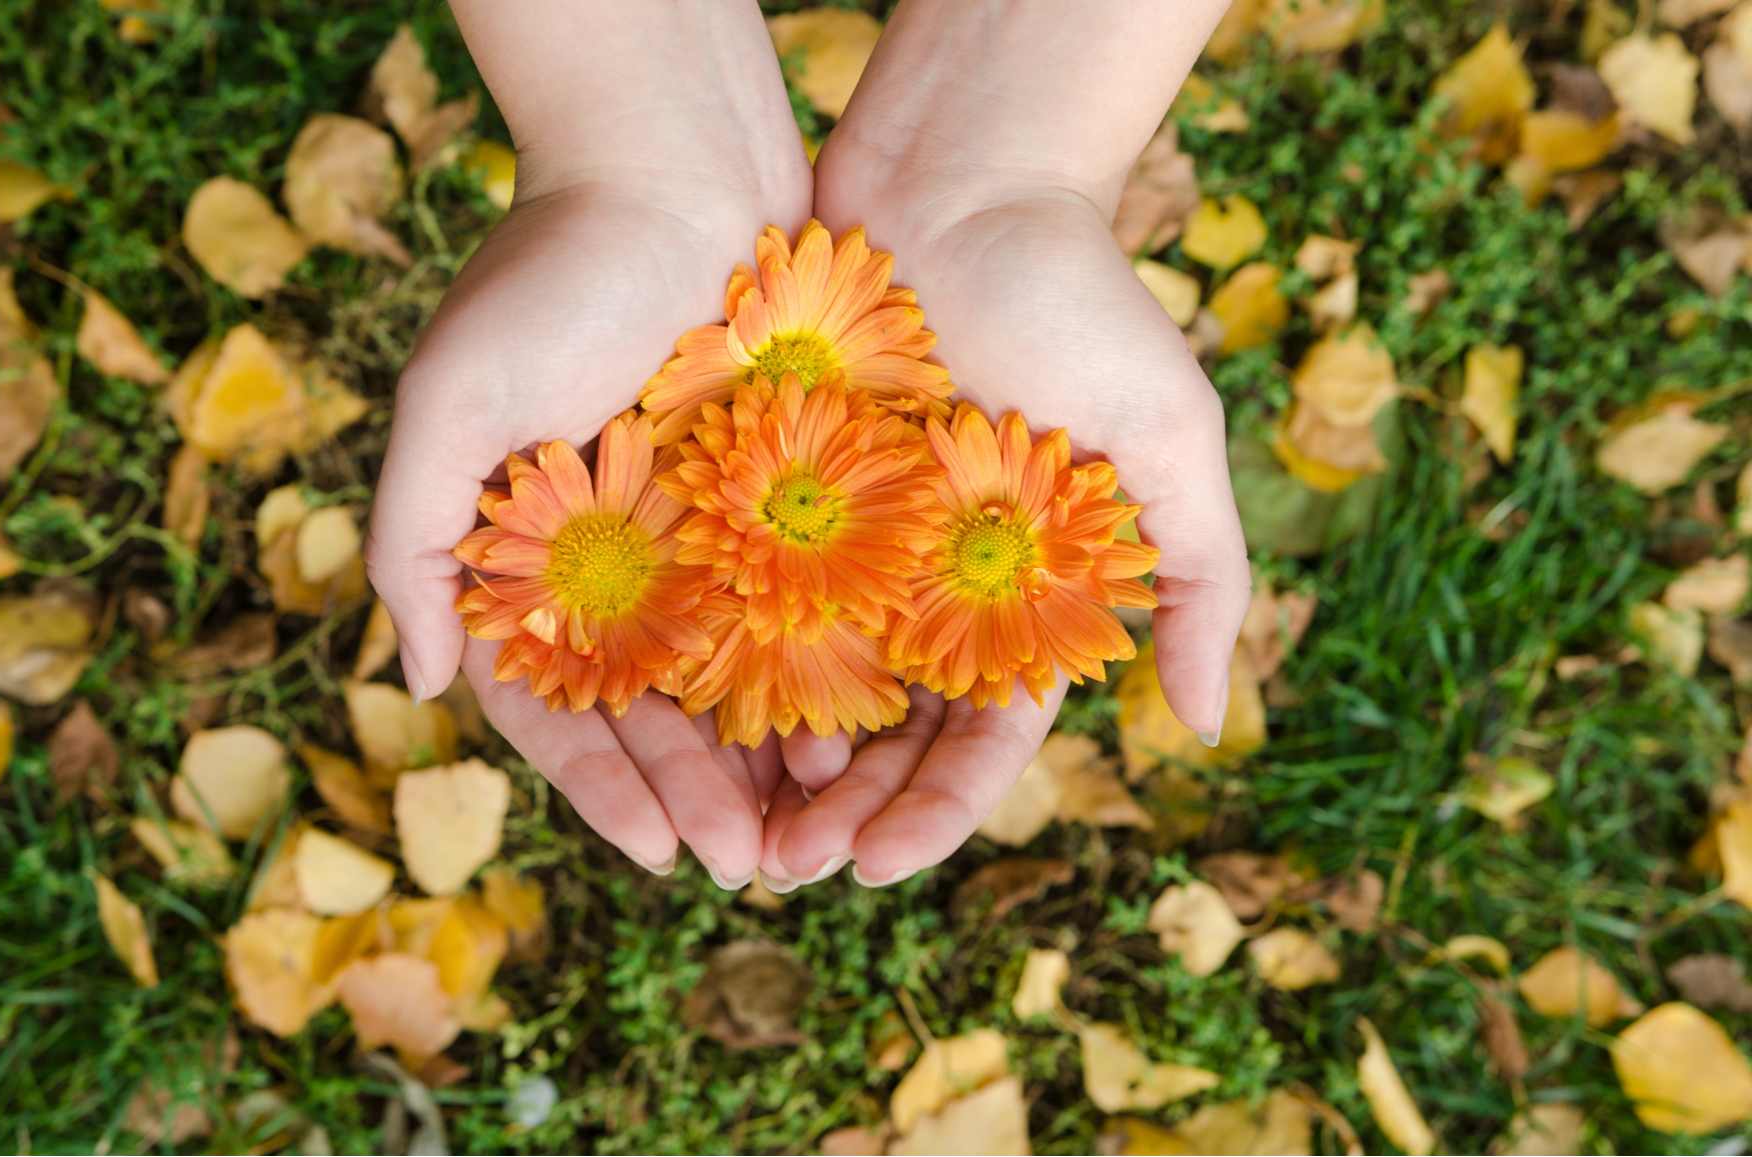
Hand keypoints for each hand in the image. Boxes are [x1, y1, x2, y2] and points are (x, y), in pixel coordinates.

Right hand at [368, 159, 809, 883]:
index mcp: (526, 563)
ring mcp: (700, 541)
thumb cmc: (548, 277)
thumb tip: (416, 678)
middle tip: (753, 868)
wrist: (678, 171)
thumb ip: (416, 537)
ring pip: (733, 681)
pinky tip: (863, 733)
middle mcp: (614, 569)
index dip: (600, 786)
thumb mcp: (450, 400)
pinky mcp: (779, 505)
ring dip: (765, 761)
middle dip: (696, 795)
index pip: (553, 706)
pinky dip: (823, 675)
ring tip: (815, 830)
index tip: (658, 850)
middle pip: (650, 714)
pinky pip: (802, 611)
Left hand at [757, 135, 1249, 890]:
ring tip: (724, 816)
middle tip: (783, 868)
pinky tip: (677, 708)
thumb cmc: (1079, 301)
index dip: (936, 810)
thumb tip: (1212, 728)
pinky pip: (739, 588)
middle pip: (884, 730)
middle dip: (841, 807)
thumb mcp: (1168, 438)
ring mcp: (848, 538)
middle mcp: (932, 584)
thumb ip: (1203, 580)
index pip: (982, 736)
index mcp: (1023, 595)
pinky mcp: (772, 483)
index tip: (878, 867)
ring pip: (804, 678)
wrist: (961, 175)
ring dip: (767, 757)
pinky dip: (715, 653)